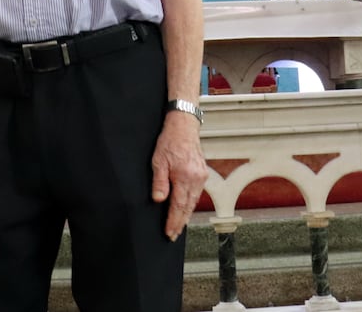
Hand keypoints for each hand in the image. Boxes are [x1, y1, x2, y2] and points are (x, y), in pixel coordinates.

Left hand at [150, 111, 207, 240]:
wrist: (184, 126)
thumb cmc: (170, 141)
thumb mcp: (158, 161)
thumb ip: (159, 182)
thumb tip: (158, 200)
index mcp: (184, 176)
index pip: (178, 206)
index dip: (173, 221)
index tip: (169, 232)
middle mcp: (196, 178)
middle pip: (188, 207)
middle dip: (180, 222)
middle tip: (173, 235)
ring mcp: (201, 176)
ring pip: (194, 201)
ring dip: (186, 214)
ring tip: (179, 225)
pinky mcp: (203, 173)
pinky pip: (197, 193)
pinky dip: (191, 203)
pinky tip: (186, 208)